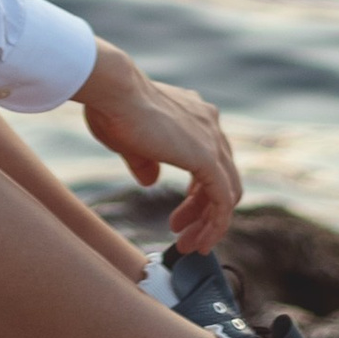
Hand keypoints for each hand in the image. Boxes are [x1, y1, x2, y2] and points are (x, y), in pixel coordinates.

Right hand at [78, 39, 242, 254]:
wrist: (113, 91)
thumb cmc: (112, 108)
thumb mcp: (130, 141)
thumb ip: (145, 161)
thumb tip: (151, 180)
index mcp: (193, 114)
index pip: (209, 162)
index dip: (197, 195)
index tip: (179, 217)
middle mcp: (209, 123)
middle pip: (221, 179)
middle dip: (202, 212)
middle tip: (182, 234)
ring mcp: (212, 138)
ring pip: (226, 192)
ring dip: (208, 224)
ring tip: (189, 245)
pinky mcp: (208, 158)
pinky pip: (223, 200)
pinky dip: (216, 225)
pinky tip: (200, 243)